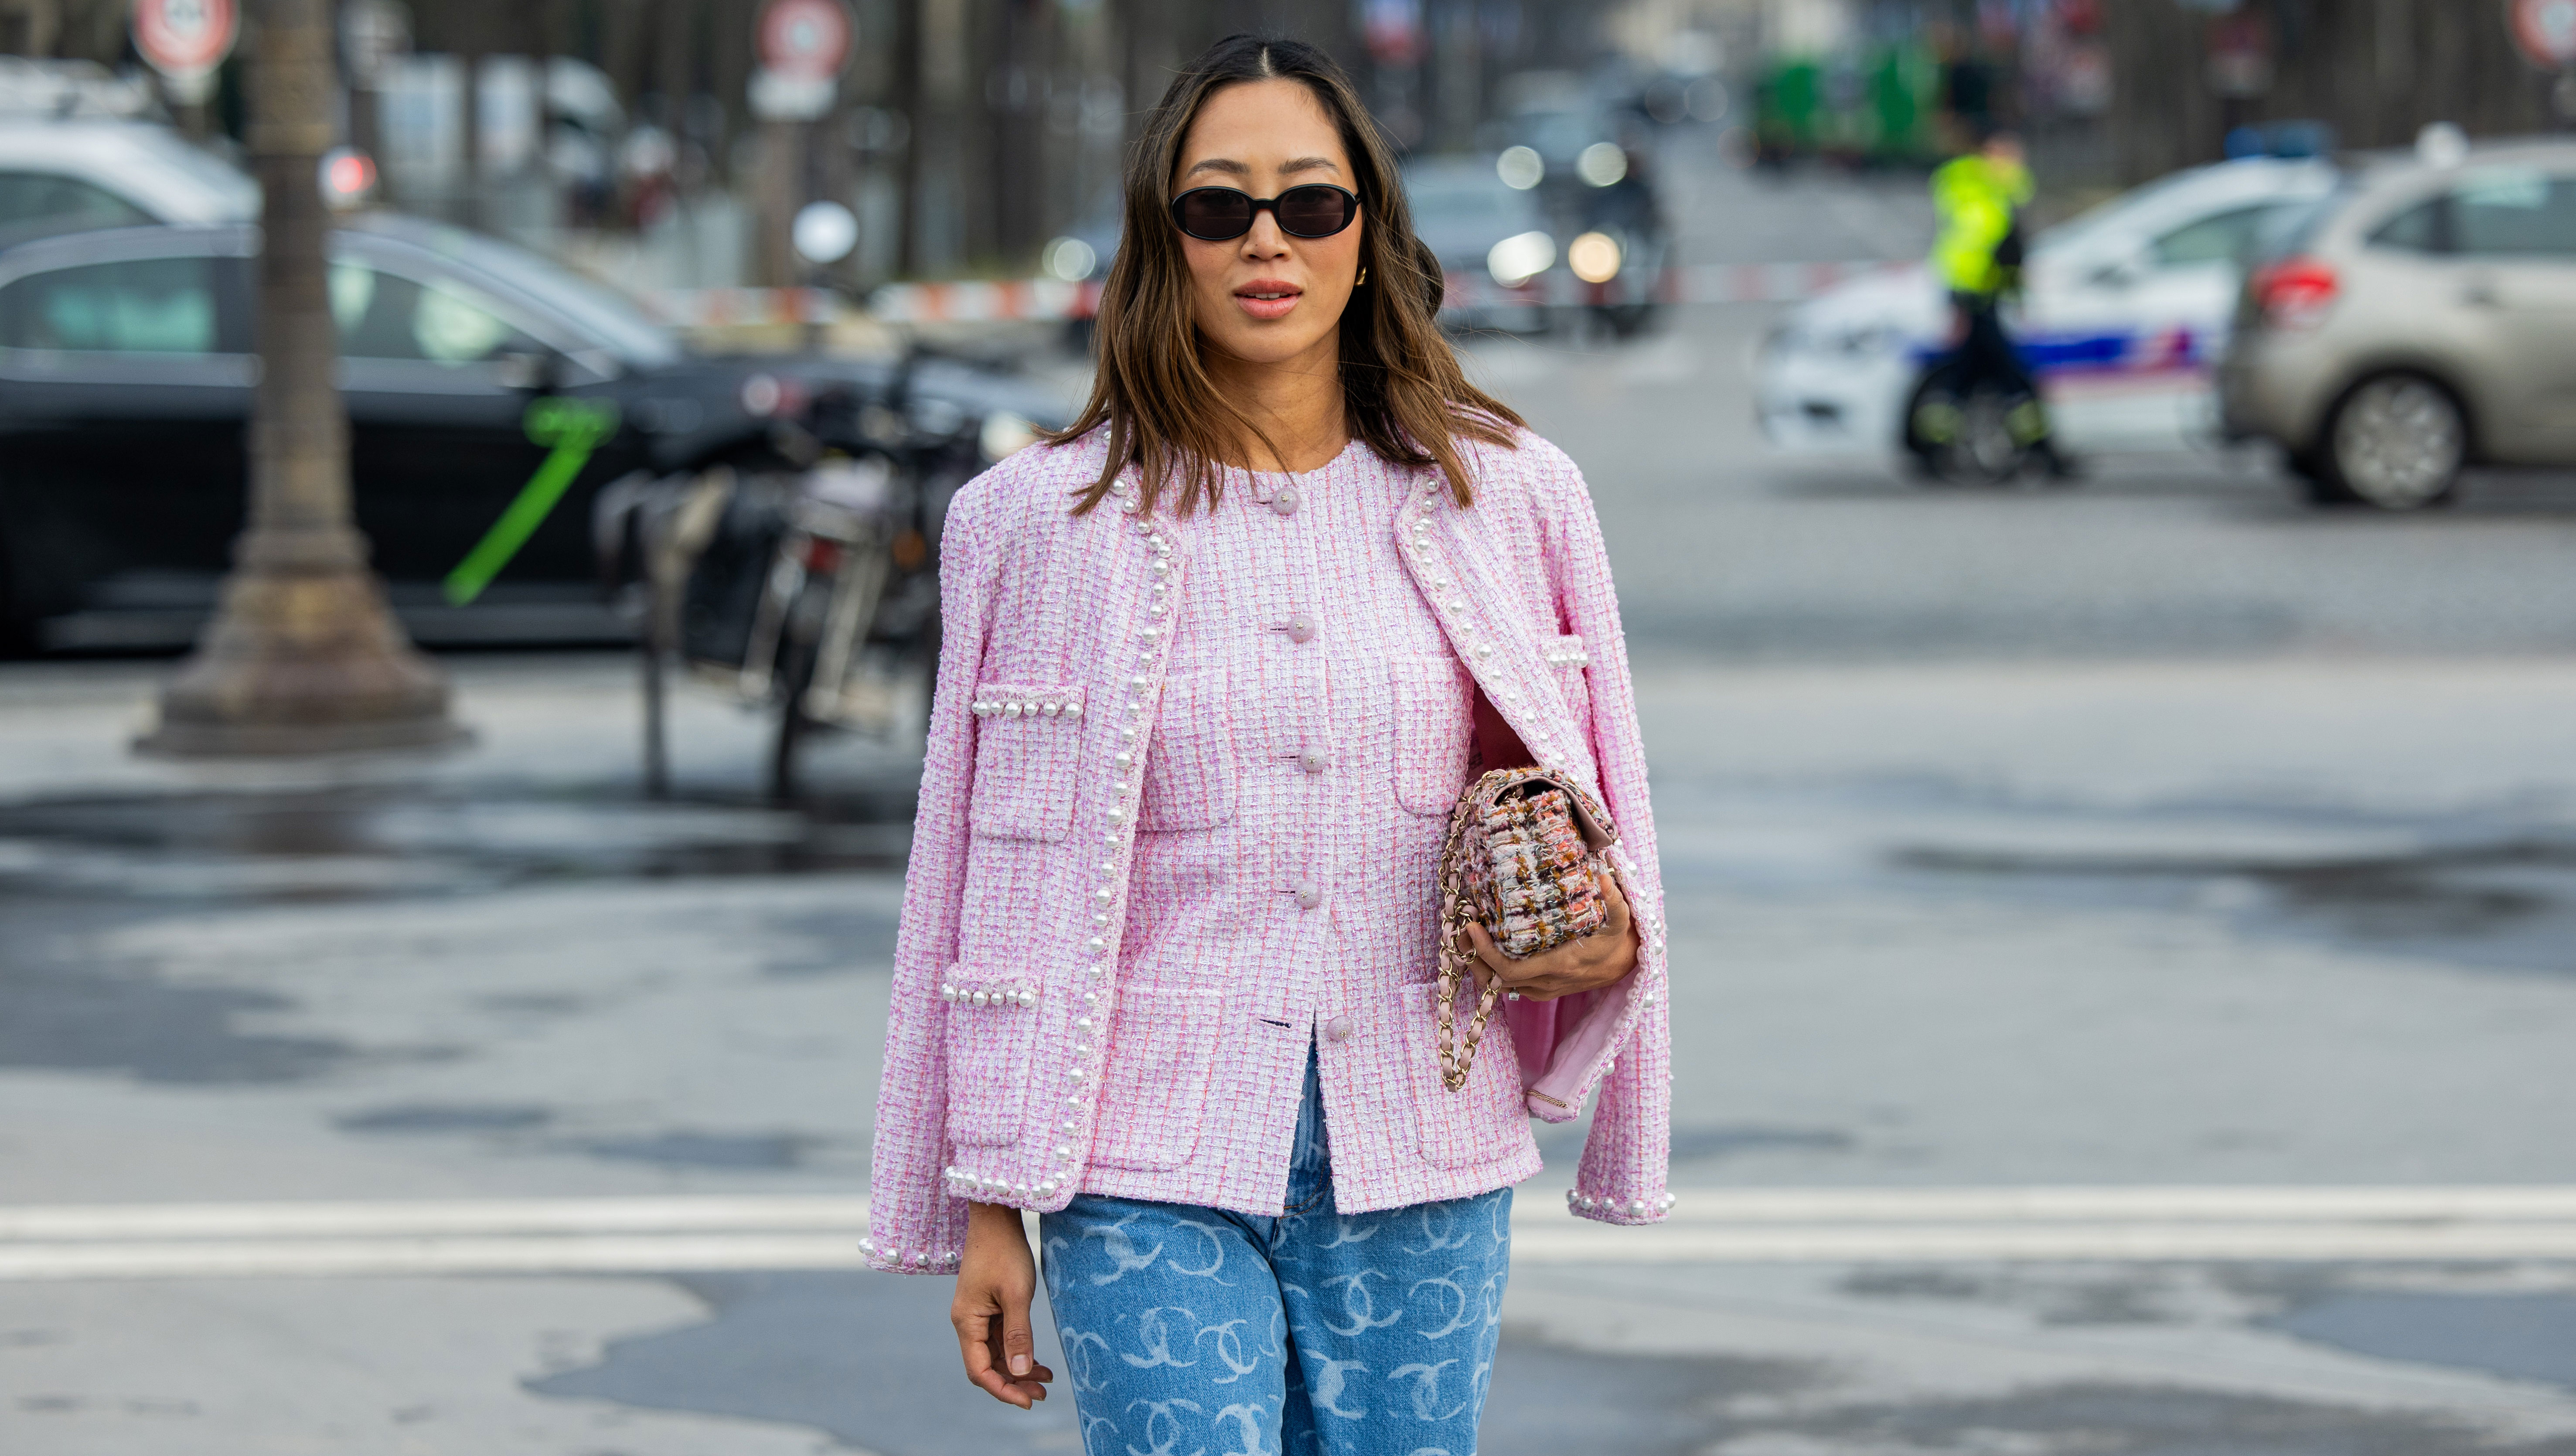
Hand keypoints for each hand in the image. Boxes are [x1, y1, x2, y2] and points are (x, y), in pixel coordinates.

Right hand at [951, 1201, 1053, 1408]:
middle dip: (1013, 1383)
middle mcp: (968, 1323)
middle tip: (1043, 1395)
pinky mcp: (988, 1308)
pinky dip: (1018, 1351)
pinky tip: (1038, 1361)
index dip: (1002, 1390)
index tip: (1028, 1401)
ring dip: (1018, 1369)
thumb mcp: (1016, 1294)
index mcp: (967, 1322)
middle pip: (987, 1366)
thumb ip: (1018, 1333)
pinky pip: (1001, 1339)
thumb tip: (1019, 1372)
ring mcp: (978, 1316)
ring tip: (1046, 1381)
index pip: (979, 1370)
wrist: (996, 1219)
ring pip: (996, 1354)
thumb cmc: (1005, 1252)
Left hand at [1464, 866, 1637, 1001]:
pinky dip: (1490, 970)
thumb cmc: (1615, 941)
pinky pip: (1507, 986)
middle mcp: (1546, 982)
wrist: (1622, 967)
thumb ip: (1614, 900)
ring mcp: (1541, 989)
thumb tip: (1604, 876)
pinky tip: (1482, 948)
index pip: (1511, 969)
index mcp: (1559, 965)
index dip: (1486, 952)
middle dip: (1472, 957)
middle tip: (1460, 929)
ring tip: (1464, 938)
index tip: (1472, 927)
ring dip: (1477, 965)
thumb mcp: (1620, 920)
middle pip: (1496, 979)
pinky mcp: (1539, 991)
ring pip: (1498, 986)